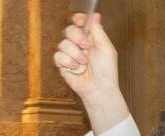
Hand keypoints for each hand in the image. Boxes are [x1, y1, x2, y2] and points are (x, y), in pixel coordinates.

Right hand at [53, 13, 129, 131]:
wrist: (99, 89)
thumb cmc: (106, 72)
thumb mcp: (106, 48)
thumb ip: (99, 31)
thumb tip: (94, 16)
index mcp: (90, 39)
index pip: (79, 23)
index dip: (78, 20)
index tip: (80, 21)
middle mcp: (79, 45)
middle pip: (69, 30)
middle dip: (77, 36)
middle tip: (86, 46)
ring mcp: (70, 55)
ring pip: (63, 43)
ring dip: (75, 53)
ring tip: (84, 63)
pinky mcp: (63, 65)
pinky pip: (58, 56)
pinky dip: (68, 61)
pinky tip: (76, 68)